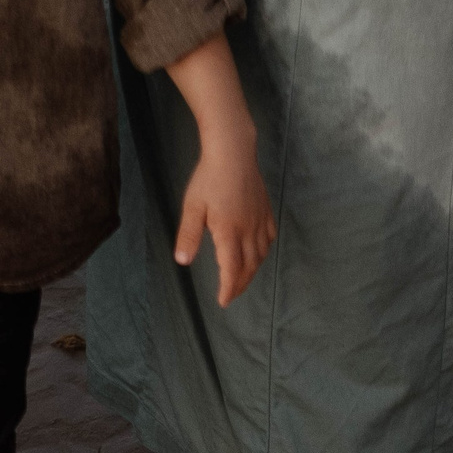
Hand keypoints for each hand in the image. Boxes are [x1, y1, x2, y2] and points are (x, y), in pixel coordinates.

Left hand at [161, 33, 275, 306]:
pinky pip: (269, 237)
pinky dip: (264, 250)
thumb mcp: (192, 207)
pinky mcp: (265, 210)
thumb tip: (183, 262)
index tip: (224, 301)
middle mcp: (249, 231)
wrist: (233, 151)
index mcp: (230, 233)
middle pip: (249, 267)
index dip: (229, 289)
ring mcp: (260, 220)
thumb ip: (188, 236)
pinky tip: (259, 251)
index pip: (232, 270)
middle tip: (232, 294)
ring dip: (253, 270)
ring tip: (243, 277)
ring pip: (261, 254)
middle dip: (241, 284)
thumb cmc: (208, 178)